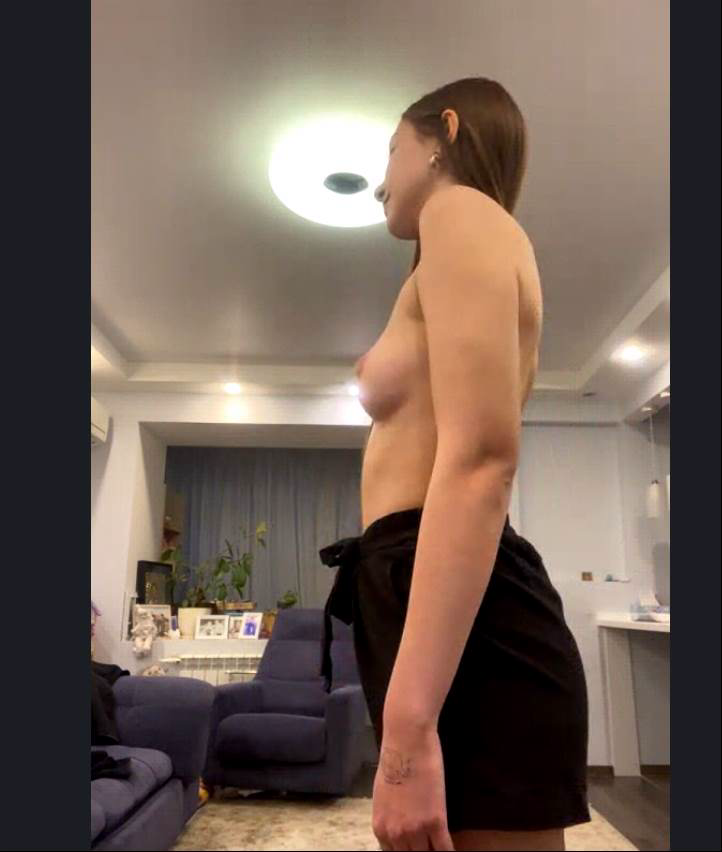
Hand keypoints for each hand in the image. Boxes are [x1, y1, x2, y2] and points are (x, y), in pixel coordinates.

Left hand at [372, 722, 454, 850]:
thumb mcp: (384, 796)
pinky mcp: (436, 821)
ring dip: (434, 851)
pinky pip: (444, 849)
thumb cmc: (394, 760)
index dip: (407, 851)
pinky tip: (451, 850)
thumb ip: (390, 817)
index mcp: (380, 827)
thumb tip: (399, 827)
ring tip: (440, 847)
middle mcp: (395, 834)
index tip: (416, 848)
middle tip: (430, 846)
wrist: (407, 741)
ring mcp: (415, 830)